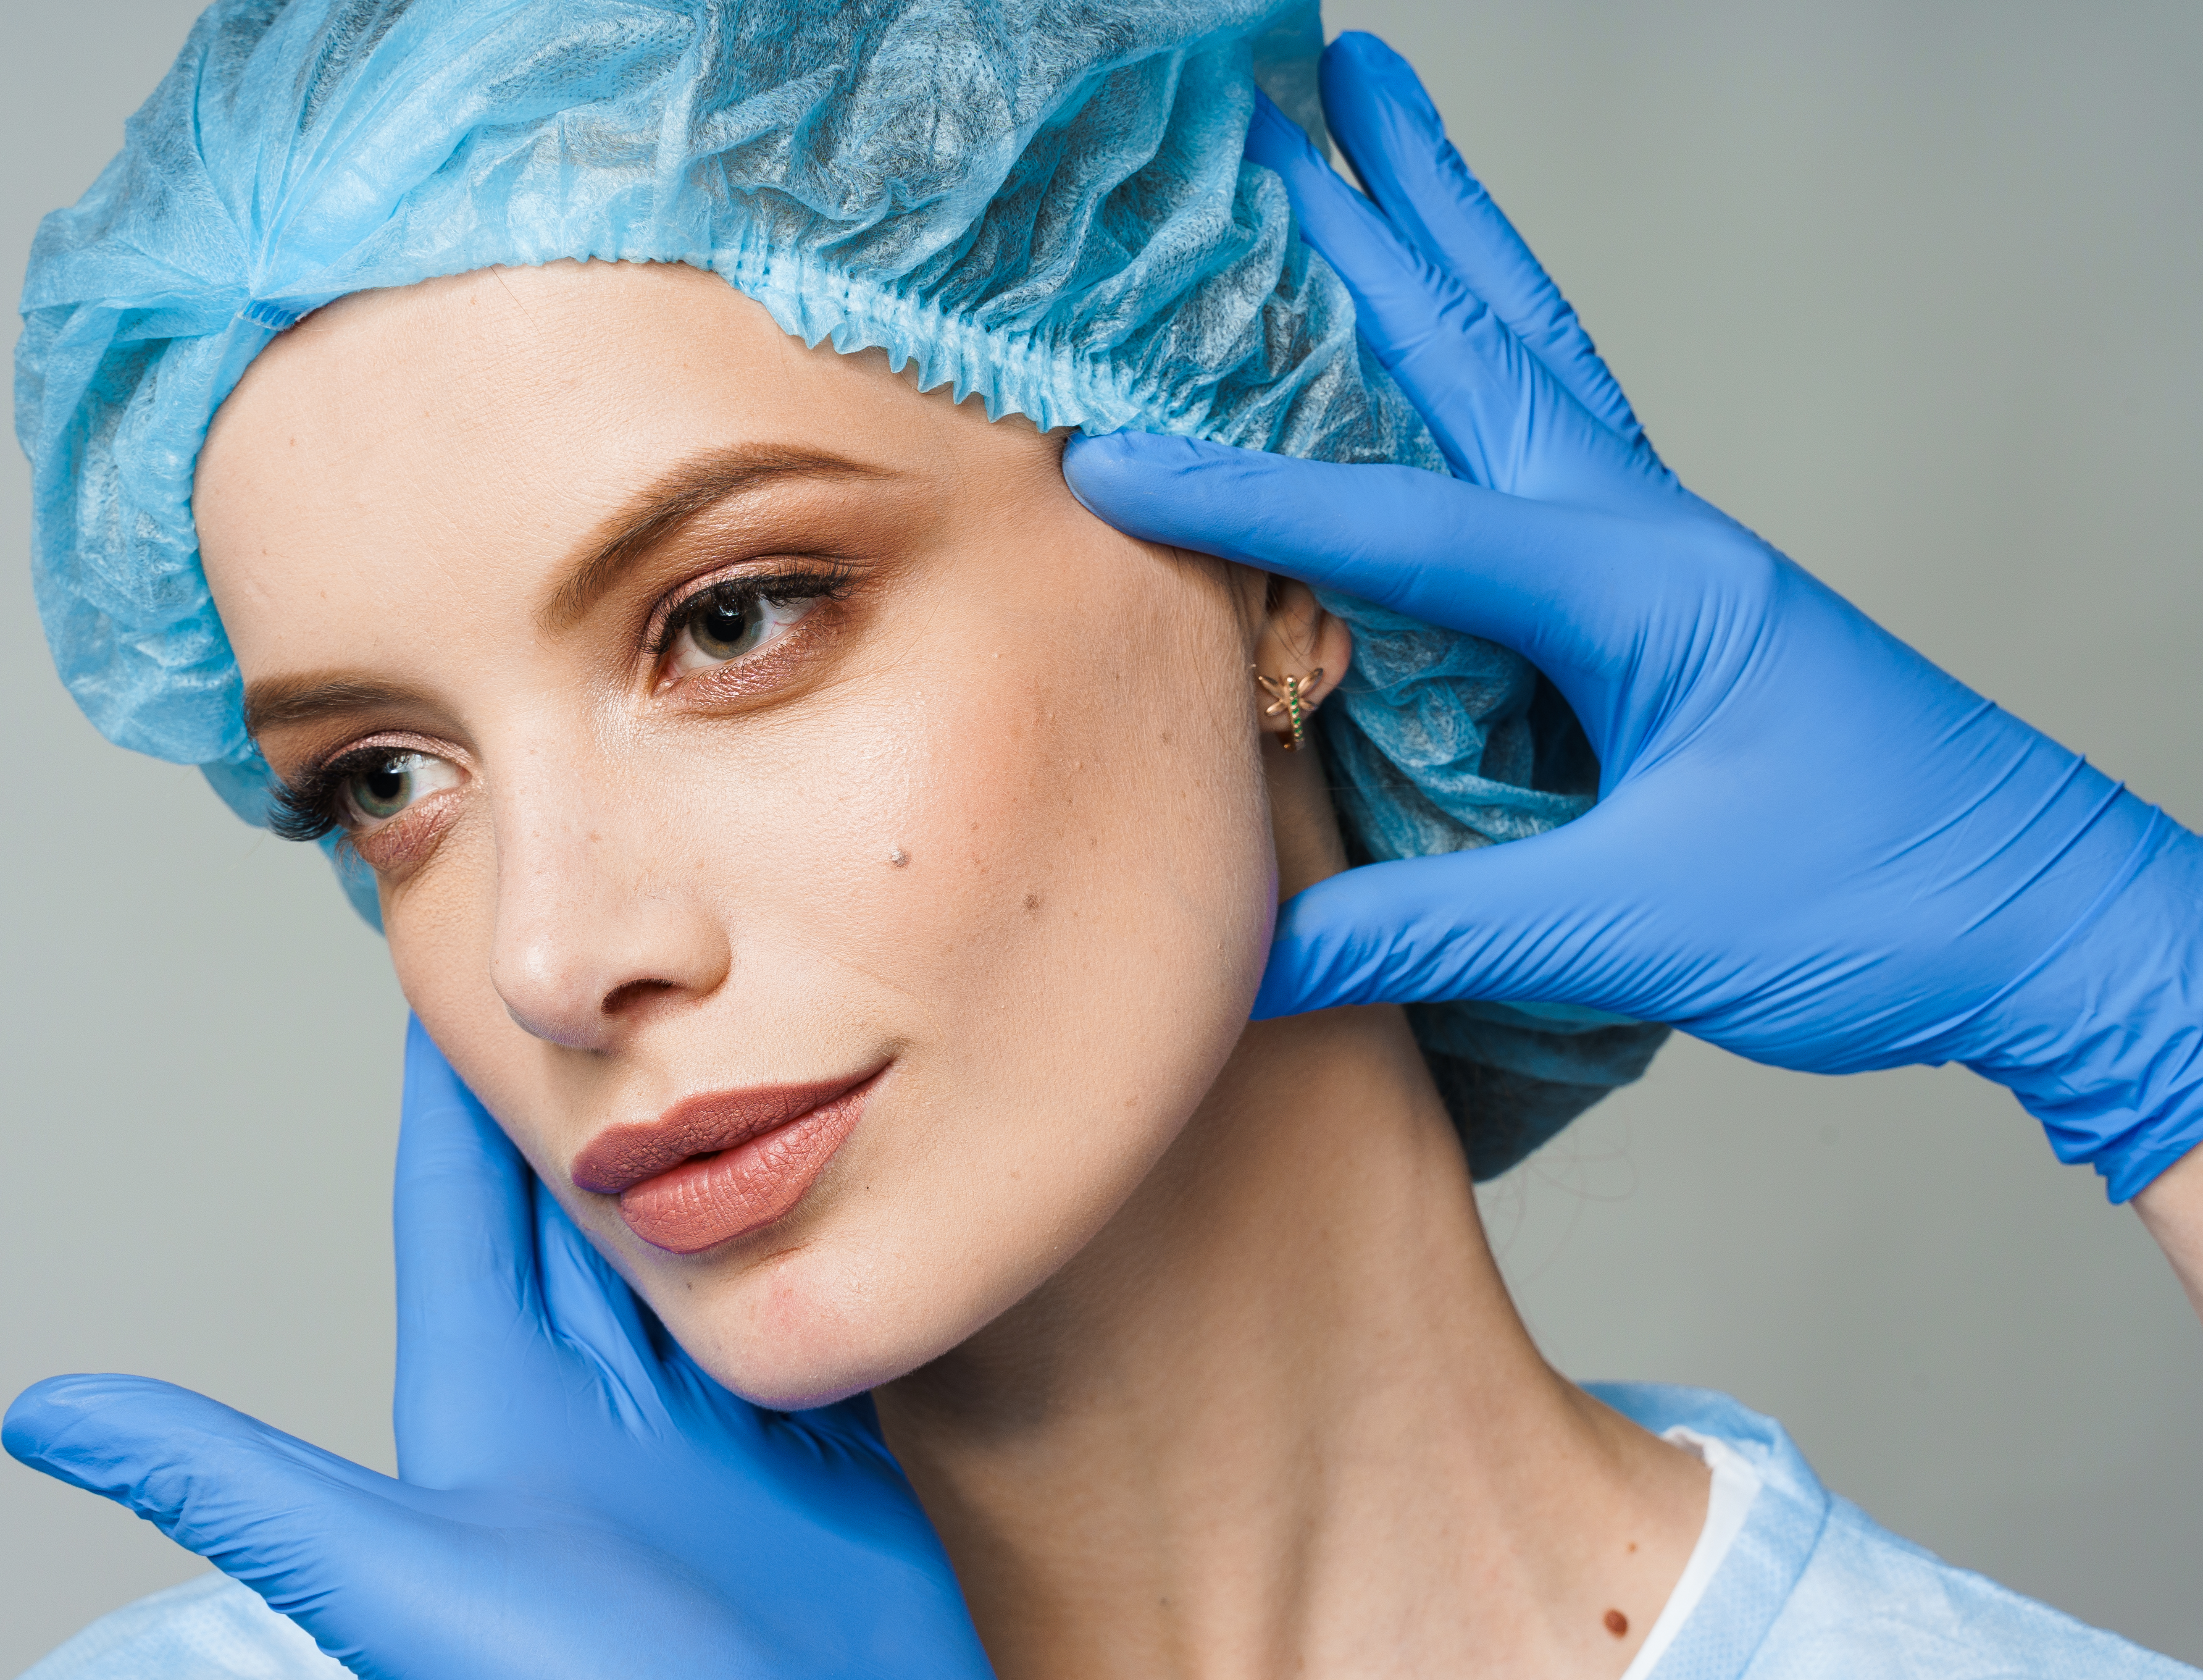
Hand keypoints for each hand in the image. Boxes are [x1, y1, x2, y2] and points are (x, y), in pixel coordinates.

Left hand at [4, 1018, 992, 1679]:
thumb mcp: (400, 1582)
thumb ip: (240, 1489)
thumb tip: (34, 1417)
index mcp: (500, 1416)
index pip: (460, 1212)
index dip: (444, 1094)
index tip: (434, 972)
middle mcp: (603, 1410)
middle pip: (579, 1210)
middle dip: (575, 1085)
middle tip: (581, 951)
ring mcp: (719, 1431)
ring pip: (694, 1249)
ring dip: (699, 1145)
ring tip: (709, 1023)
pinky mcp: (818, 1456)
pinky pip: (802, 1317)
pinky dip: (809, 1241)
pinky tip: (824, 1172)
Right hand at [1061, 33, 2202, 1202]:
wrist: (2050, 929)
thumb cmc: (1880, 905)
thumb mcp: (1643, 926)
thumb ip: (1433, 935)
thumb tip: (1250, 962)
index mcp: (1634, 588)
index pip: (1397, 519)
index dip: (1243, 493)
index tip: (1107, 455)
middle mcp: (1646, 539)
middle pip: (1486, 340)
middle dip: (1384, 211)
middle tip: (1293, 90)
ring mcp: (1665, 558)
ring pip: (1531, 363)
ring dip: (1449, 246)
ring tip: (1379, 137)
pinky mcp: (1671, 605)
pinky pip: (1553, 448)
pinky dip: (1487, 370)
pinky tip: (1448, 361)